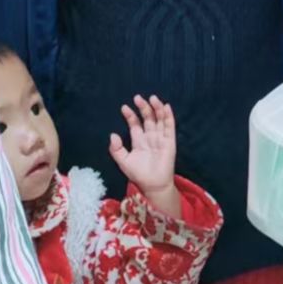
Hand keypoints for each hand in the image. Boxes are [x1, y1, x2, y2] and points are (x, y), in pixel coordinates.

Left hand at [110, 96, 180, 217]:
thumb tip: (112, 135)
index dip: (130, 116)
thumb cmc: (138, 175)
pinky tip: (166, 107)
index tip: (124, 107)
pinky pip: (170, 127)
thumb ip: (116, 149)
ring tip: (152, 98)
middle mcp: (150, 137)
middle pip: (147, 119)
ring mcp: (160, 139)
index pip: (135, 124)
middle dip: (143, 108)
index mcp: (139, 141)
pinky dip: (168, 116)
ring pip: (159, 120)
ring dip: (156, 108)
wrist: (152, 185)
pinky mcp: (170, 142)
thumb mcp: (123, 161)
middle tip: (137, 97)